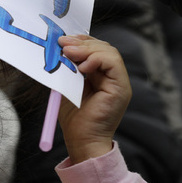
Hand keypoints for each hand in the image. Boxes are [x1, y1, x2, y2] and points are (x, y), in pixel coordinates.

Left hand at [57, 35, 131, 163]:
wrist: (82, 141)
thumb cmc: (74, 119)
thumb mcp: (67, 87)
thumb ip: (68, 70)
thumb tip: (60, 50)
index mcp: (100, 76)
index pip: (96, 49)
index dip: (81, 41)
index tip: (62, 40)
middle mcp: (112, 77)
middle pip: (103, 48)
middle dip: (82, 43)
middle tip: (63, 44)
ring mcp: (119, 82)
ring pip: (110, 52)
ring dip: (87, 49)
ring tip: (69, 53)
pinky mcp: (121, 88)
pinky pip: (114, 63)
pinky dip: (97, 60)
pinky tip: (81, 67)